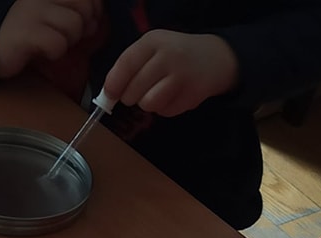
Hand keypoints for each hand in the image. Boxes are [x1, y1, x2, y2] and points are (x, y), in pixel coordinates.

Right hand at [0, 0, 101, 77]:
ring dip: (67, 41)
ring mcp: (31, 11)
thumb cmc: (25, 34)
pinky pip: (57, 43)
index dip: (93, 10)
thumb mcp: (52, 16)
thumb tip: (97, 17)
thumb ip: (75, 10)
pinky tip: (41, 52)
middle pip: (84, 7)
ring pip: (73, 24)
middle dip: (82, 27)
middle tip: (66, 38)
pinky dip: (54, 52)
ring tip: (52, 44)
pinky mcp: (24, 32)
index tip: (84, 23)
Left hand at [103, 30, 238, 116]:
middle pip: (133, 90)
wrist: (213, 58)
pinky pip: (165, 112)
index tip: (109, 95)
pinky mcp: (192, 94)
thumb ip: (128, 68)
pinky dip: (165, 108)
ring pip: (148, 104)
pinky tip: (174, 95)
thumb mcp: (150, 51)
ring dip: (148, 104)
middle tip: (142, 90)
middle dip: (131, 97)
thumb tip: (107, 96)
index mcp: (153, 42)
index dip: (113, 85)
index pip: (125, 65)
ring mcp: (182, 75)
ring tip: (157, 92)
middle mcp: (168, 56)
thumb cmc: (172, 56)